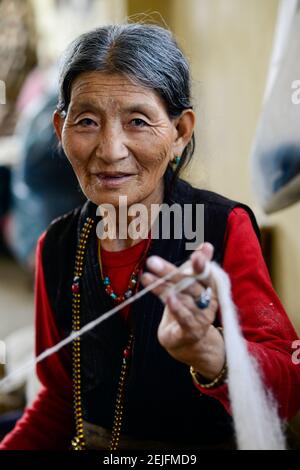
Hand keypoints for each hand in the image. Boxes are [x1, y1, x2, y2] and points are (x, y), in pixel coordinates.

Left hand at [140, 243, 225, 379]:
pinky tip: (168, 297)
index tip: (195, 256)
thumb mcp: (188, 286)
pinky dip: (177, 308)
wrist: (185, 341)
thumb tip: (206, 245)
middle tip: (152, 261)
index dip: (201, 265)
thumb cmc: (186, 307)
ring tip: (147, 276)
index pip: (206, 274)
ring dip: (163, 286)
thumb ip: (194, 267)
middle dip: (170, 272)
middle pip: (190, 284)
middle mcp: (210, 303)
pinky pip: (185, 318)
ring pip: (183, 299)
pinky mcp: (191, 332)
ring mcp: (202, 318)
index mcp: (212, 289)